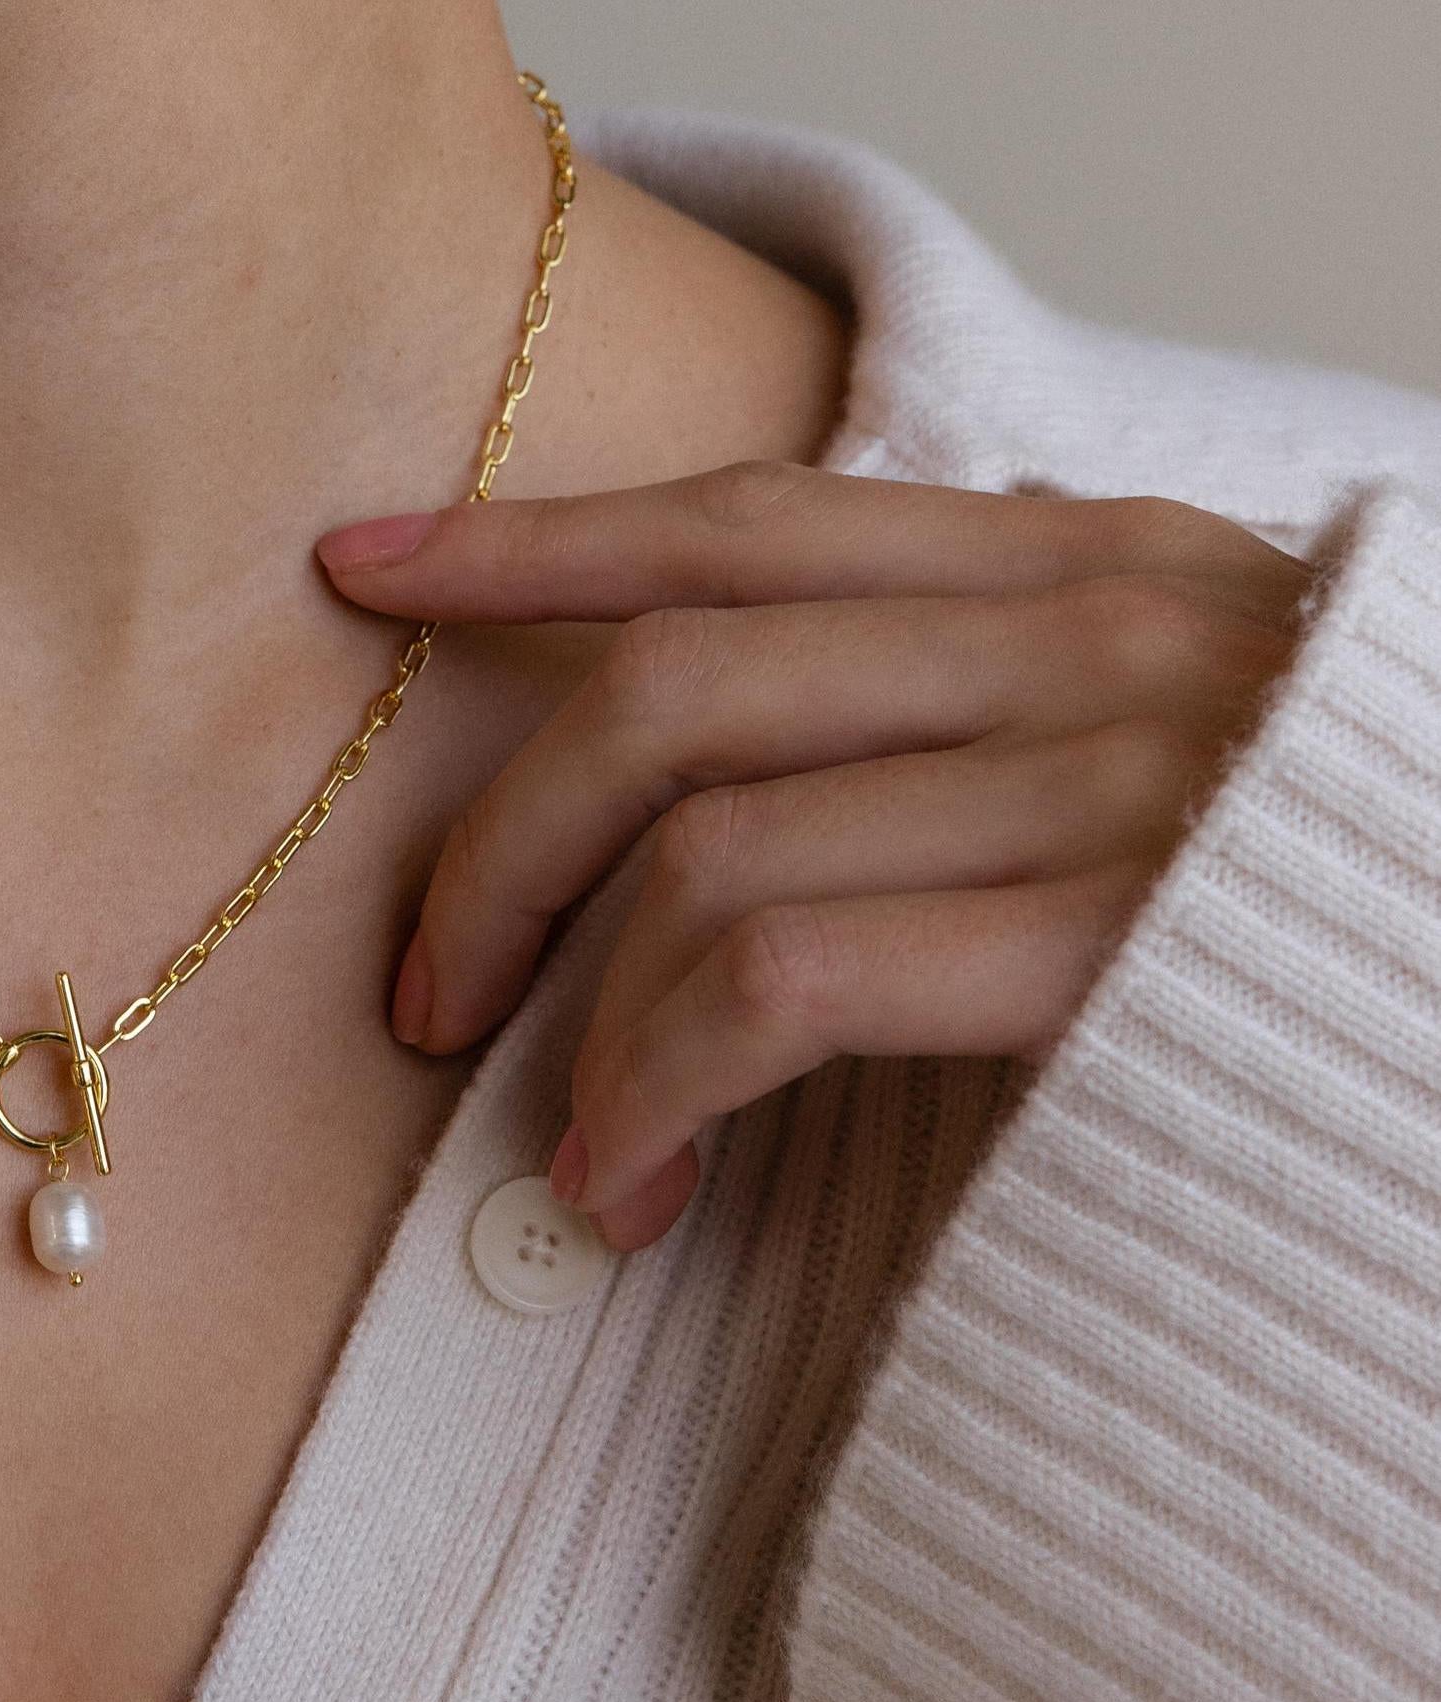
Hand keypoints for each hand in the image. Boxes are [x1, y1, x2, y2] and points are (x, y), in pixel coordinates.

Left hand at [316, 461, 1313, 1251]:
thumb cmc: (1369, 902)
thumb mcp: (1199, 734)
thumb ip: (1004, 708)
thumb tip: (757, 786)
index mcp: (1097, 566)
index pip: (751, 523)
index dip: (531, 541)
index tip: (362, 563)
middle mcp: (1096, 636)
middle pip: (675, 681)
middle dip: (499, 838)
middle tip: (422, 986)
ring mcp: (1114, 779)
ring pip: (708, 837)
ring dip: (572, 1008)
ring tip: (554, 1142)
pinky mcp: (1118, 942)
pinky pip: (783, 975)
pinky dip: (657, 1081)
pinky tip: (631, 1178)